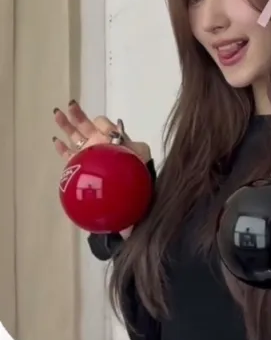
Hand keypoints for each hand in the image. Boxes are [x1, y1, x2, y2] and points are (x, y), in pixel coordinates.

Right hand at [52, 100, 151, 237]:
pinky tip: (56, 141)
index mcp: (127, 149)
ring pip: (80, 137)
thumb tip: (129, 231)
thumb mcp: (145, 189)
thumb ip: (136, 201)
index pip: (118, 134)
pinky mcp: (84, 163)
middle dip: (83, 118)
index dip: (112, 130)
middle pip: (95, 129)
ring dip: (69, 125)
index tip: (110, 132)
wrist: (131, 204)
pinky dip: (64, 148)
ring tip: (58, 113)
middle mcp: (110, 147)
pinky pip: (72, 154)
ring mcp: (96, 153)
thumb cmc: (141, 192)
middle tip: (72, 108)